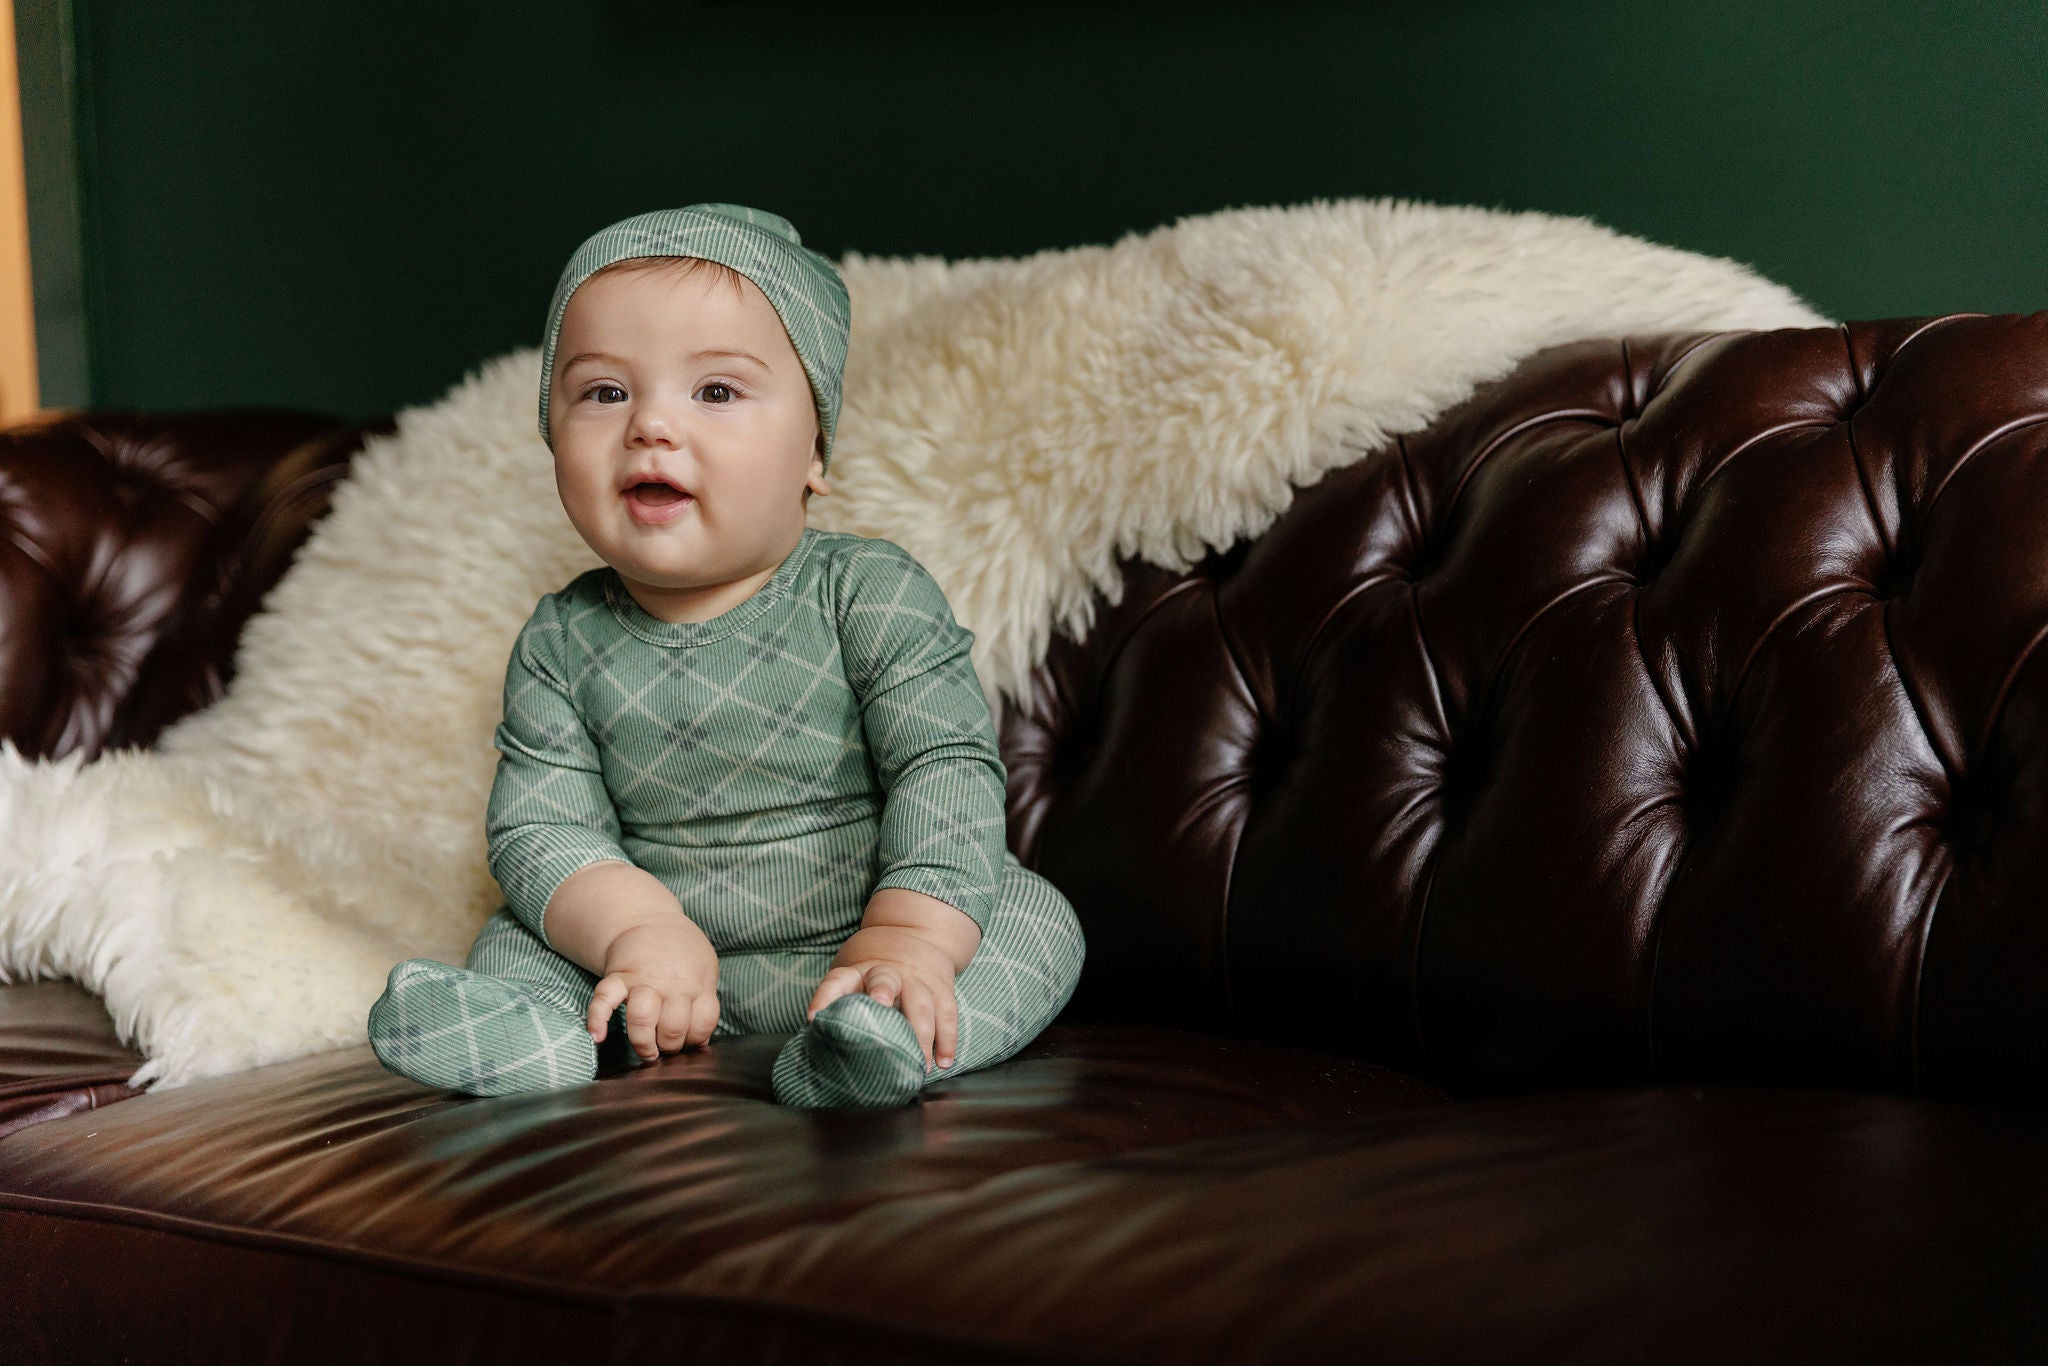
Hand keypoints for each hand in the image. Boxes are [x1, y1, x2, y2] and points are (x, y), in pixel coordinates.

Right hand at [586, 915, 719, 1061]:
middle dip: (670, 1046)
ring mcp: (643, 980)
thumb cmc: (681, 951)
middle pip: (672, 1026)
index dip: (696, 1038)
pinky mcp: (618, 977)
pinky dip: (597, 1018)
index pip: (702, 1023)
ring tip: (646, 1051)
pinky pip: (604, 999)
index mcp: (697, 984)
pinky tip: (597, 1036)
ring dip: (643, 1041)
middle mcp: (671, 984)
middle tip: (665, 1046)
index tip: (689, 1040)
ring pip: (642, 1017)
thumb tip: (701, 1041)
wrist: (649, 918)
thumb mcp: (705, 969)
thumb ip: (704, 1002)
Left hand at [807, 925, 959, 1070]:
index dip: (824, 997)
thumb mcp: (854, 972)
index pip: (837, 980)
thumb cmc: (874, 967)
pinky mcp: (942, 986)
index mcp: (859, 970)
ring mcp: (918, 978)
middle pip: (885, 980)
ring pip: (922, 1003)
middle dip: (883, 993)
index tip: (814, 1016)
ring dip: (921, 1036)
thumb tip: (819, 1045)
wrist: (916, 928)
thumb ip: (842, 1001)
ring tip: (919, 1066)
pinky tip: (944, 1061)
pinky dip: (947, 1039)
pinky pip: (948, 1013)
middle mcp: (888, 971)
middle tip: (881, 1009)